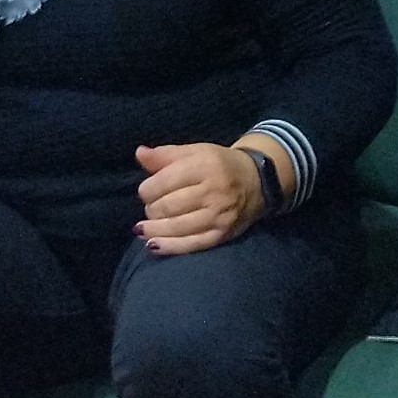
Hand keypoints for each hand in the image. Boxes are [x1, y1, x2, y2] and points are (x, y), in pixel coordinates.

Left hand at [133, 142, 262, 255]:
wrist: (257, 181)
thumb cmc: (219, 165)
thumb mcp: (195, 151)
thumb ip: (165, 154)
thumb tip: (139, 153)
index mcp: (204, 165)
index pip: (163, 182)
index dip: (146, 190)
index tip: (146, 191)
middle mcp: (213, 191)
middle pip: (167, 206)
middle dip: (151, 209)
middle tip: (151, 207)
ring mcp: (218, 216)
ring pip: (176, 227)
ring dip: (153, 229)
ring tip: (143, 228)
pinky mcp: (221, 235)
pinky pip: (190, 244)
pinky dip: (169, 246)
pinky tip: (152, 244)